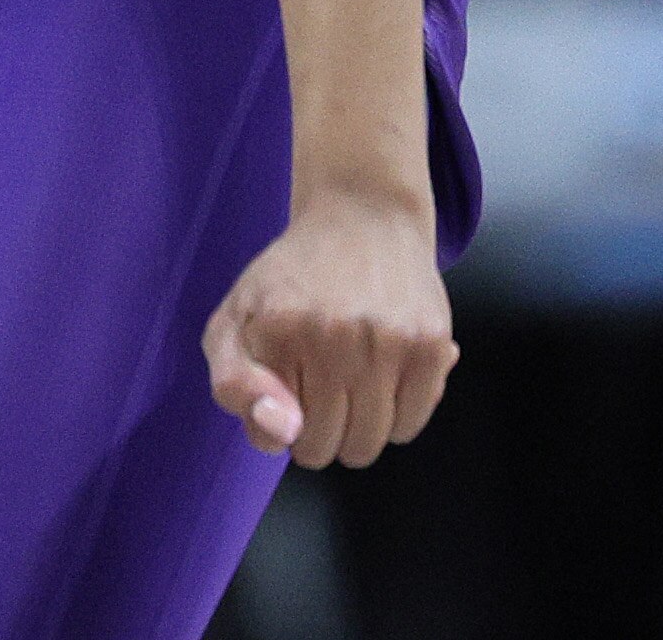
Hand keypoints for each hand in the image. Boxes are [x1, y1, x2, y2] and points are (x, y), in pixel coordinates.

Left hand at [202, 186, 455, 468]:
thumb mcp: (233, 319)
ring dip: (358, 426)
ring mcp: (387, 340)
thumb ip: (234, 385)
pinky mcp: (430, 344)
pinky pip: (411, 425)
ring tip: (352, 379)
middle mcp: (334, 335)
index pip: (281, 437)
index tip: (288, 390)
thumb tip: (284, 430)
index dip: (284, 424)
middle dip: (320, 430)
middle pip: (328, 447)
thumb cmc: (292, 278)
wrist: (364, 216)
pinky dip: (397, 414)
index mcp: (278, 330)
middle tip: (320, 385)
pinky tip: (385, 373)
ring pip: (370, 443)